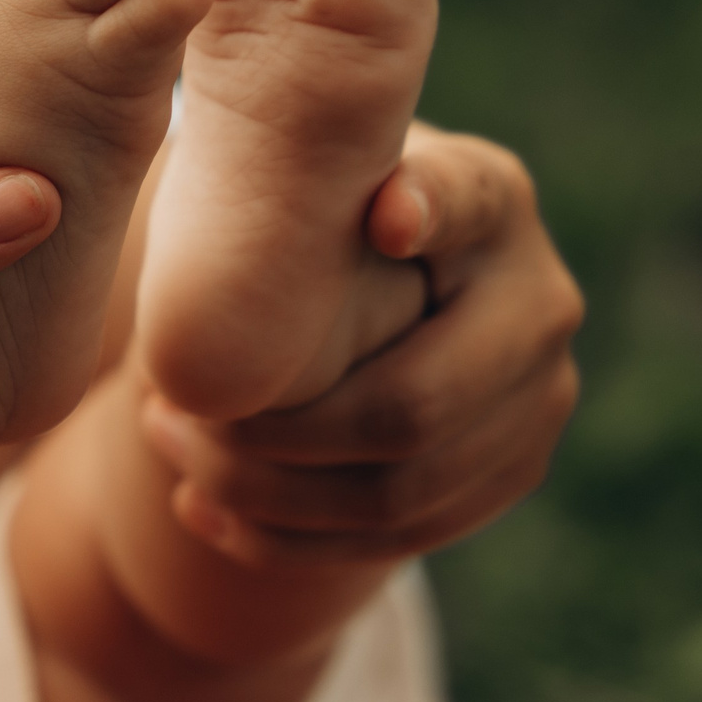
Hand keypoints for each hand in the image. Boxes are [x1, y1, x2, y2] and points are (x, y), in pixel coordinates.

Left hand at [143, 123, 582, 564]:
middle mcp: (541, 302)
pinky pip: (396, 538)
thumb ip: (307, 164)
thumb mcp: (314, 164)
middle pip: (411, 408)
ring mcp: (538, 401)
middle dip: (272, 433)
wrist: (379, 263)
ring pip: (396, 495)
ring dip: (261, 491)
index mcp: (494, 200)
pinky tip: (199, 510)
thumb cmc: (315, 202)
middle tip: (160, 408)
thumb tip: (377, 213)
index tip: (384, 220)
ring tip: (164, 445)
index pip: (465, 206)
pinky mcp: (508, 473)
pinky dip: (284, 537)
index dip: (434, 213)